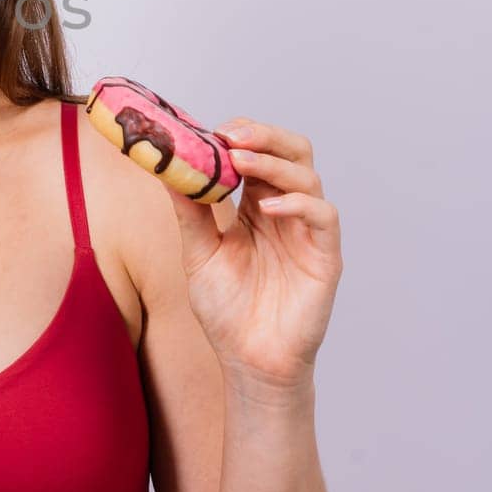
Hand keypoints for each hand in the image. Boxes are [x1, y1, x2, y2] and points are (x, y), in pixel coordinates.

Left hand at [163, 117, 343, 394]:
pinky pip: (324, 217)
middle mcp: (285, 212)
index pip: (258, 154)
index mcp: (256, 206)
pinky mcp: (325, 257)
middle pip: (292, 153)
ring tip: (242, 161)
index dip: (240, 137)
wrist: (248, 360)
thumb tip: (165, 166)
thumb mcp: (198, 252)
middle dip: (264, 136)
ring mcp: (307, 232)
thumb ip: (189, 212)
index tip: (210, 131)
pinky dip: (299, 204)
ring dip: (274, 163)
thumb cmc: (226, 308)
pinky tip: (268, 208)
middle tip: (232, 135)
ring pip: (307, 177)